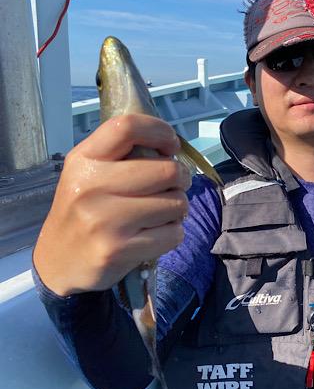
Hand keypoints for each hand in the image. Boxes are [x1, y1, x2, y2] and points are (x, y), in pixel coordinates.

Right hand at [33, 114, 190, 295]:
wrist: (58, 262)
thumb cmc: (84, 211)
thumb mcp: (89, 174)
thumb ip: (123, 156)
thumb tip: (171, 146)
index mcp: (84, 159)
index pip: (128, 126)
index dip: (160, 131)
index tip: (170, 147)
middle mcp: (91, 186)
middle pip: (167, 170)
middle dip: (181, 179)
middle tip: (174, 186)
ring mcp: (104, 219)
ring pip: (176, 203)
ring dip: (178, 209)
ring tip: (160, 213)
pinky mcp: (118, 249)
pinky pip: (173, 234)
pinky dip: (173, 234)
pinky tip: (154, 235)